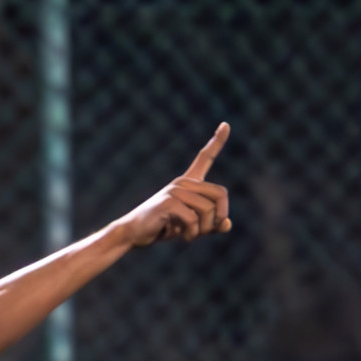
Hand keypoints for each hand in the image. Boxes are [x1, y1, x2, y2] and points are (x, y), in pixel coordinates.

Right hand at [114, 123, 231, 247]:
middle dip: (219, 217)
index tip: (226, 124)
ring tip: (190, 235)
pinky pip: (194, 219)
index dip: (217, 141)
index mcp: (188, 183)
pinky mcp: (168, 202)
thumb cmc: (162, 228)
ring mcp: (175, 191)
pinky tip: (181, 235)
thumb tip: (227, 224)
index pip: (205, 157)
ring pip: (208, 210)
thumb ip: (211, 225)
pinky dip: (192, 233)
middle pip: (221, 194)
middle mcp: (183, 182)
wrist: (133, 233)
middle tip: (206, 231)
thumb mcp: (192, 227)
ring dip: (204, 229)